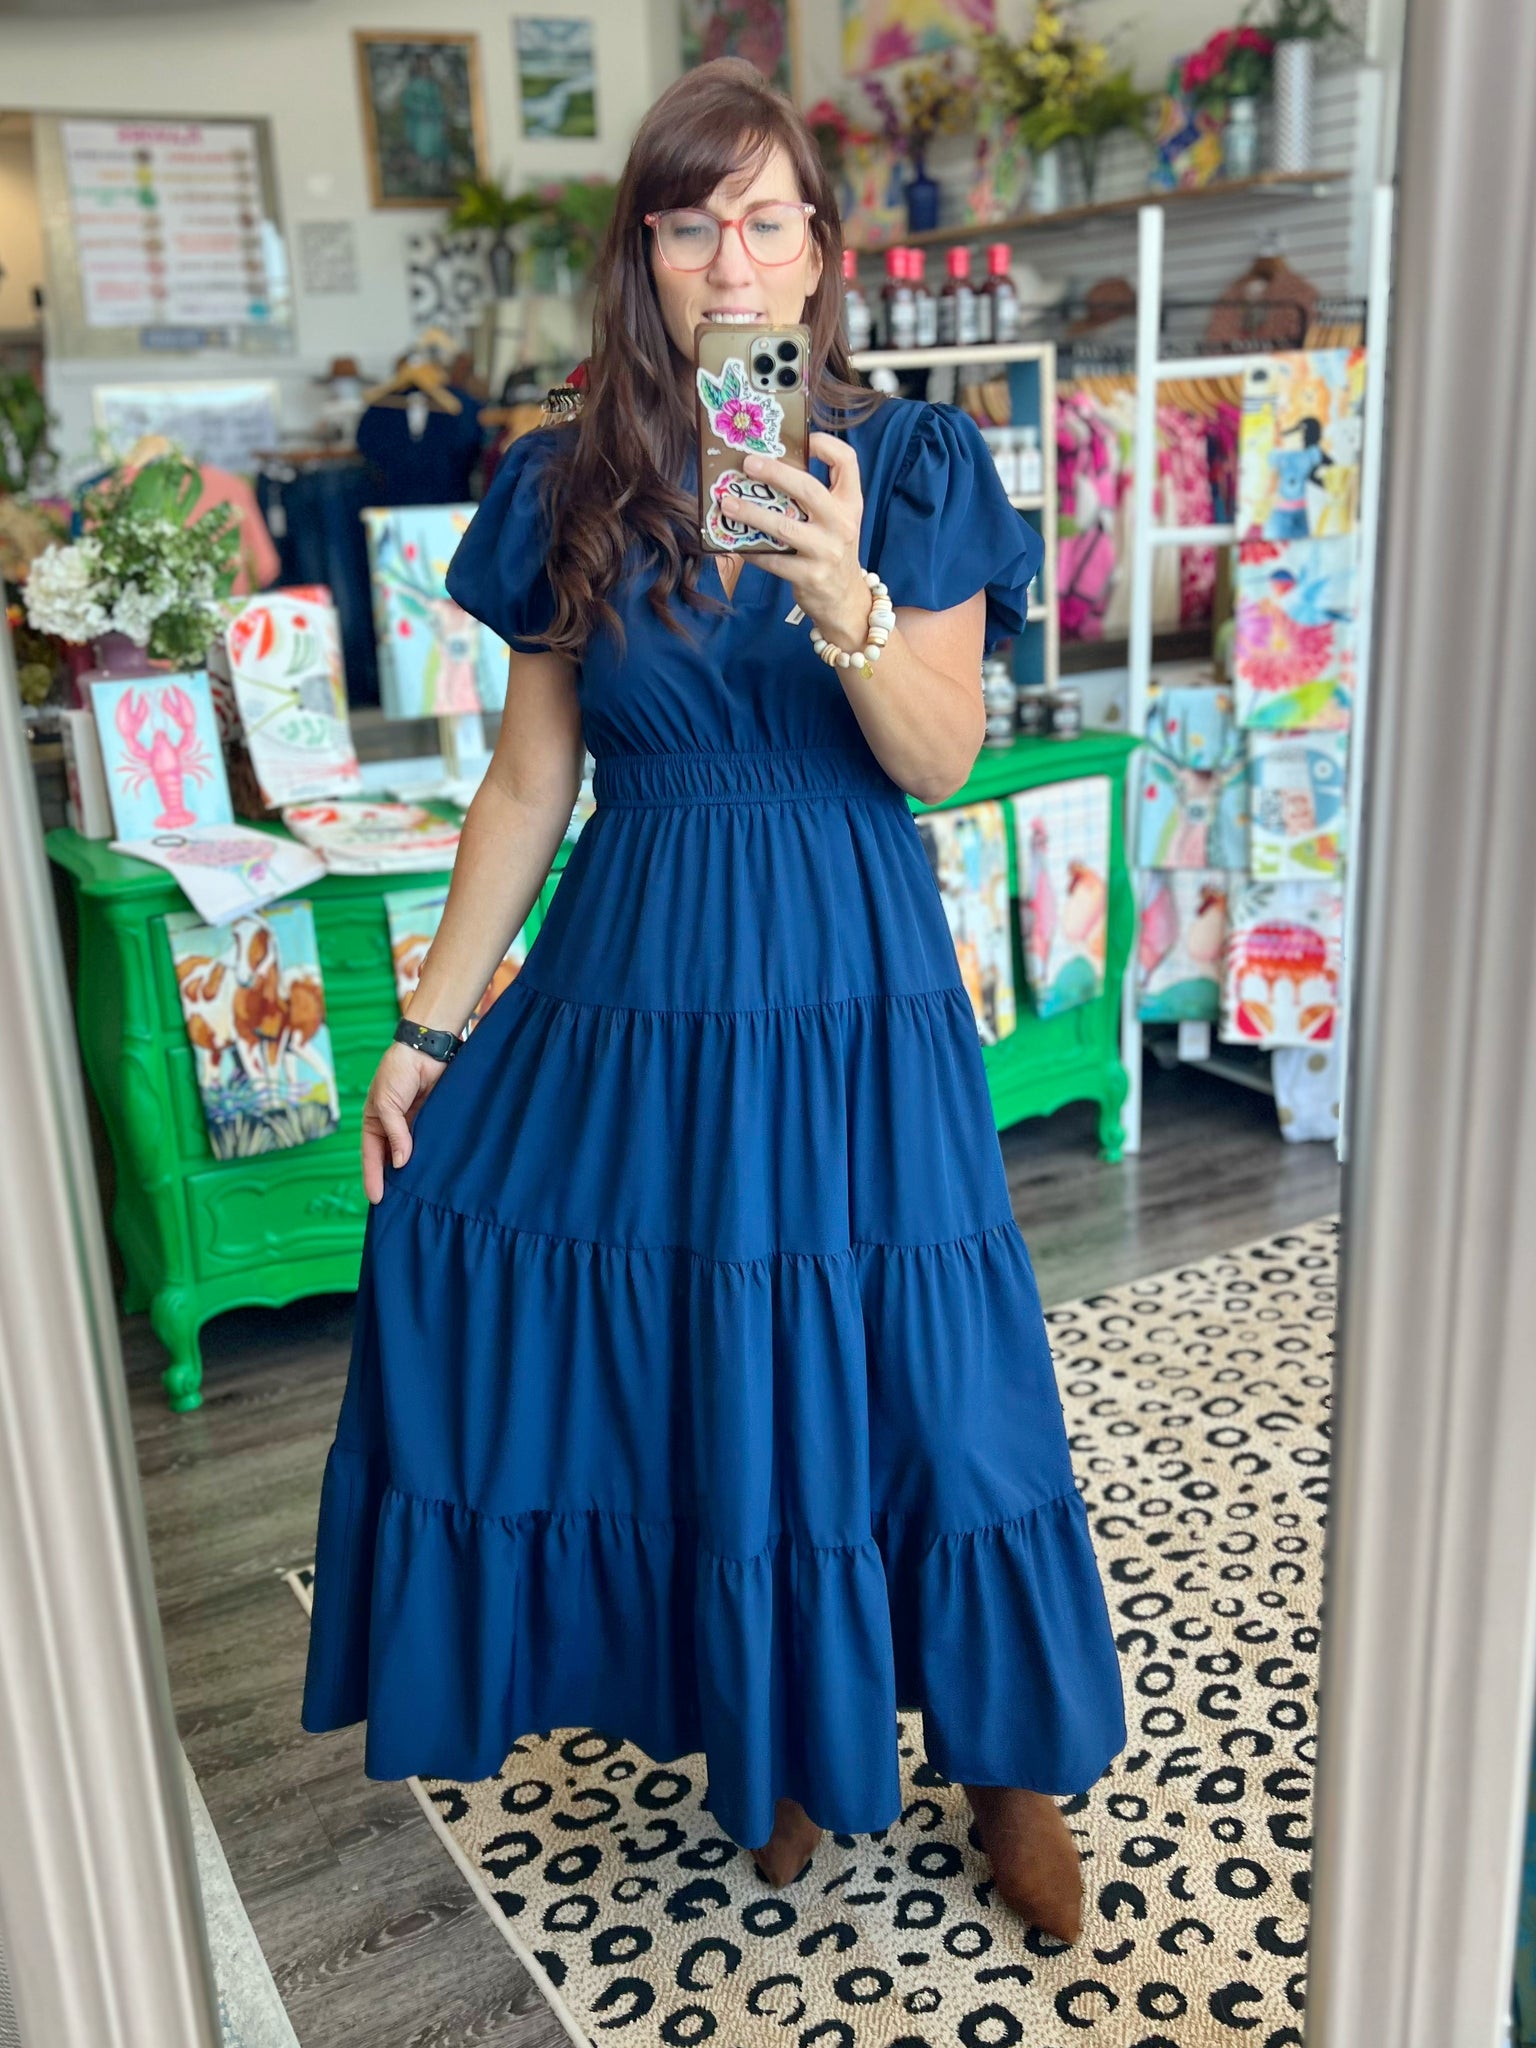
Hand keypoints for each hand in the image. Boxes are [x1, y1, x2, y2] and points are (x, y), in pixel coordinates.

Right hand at [362, 1041, 450, 1204]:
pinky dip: (429, 1156)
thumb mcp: (387, 1103)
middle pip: (390, 1158)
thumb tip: (399, 1163)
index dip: (373, 1177)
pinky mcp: (432, 1120)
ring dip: (412, 1170)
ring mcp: (414, 1124)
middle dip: (391, 1179)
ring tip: (415, 1194)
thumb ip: (395, 1133)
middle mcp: (393, 1125)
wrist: (427, 1049)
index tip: (376, 1199)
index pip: (371, 1155)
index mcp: (375, 1120)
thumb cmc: (398, 1071)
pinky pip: (429, 1142)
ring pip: (411, 1153)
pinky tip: (433, 1171)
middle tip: (396, 1204)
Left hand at [731, 433, 874, 651]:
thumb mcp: (836, 520)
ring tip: (727, 503)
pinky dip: (751, 550)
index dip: (826, 444)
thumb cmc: (832, 549)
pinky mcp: (810, 576)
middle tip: (747, 463)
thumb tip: (766, 467)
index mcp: (850, 503)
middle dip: (775, 473)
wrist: (845, 599)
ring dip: (751, 513)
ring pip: (784, 527)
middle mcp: (842, 524)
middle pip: (809, 489)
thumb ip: (815, 496)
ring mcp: (827, 551)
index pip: (847, 462)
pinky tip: (734, 541)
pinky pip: (773, 560)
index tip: (803, 438)